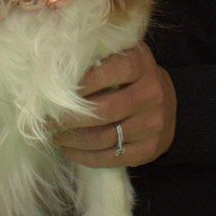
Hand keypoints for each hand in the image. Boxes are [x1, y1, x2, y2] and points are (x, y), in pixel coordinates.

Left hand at [53, 42, 175, 167]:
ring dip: (72, 139)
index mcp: (142, 65)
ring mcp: (152, 124)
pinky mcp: (149, 150)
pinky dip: (83, 156)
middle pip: (103, 110)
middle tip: (46, 119)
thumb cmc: (134, 77)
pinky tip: (68, 149)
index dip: (81, 83)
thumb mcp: (124, 57)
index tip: (56, 91)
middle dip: (68, 117)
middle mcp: (150, 94)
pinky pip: (110, 158)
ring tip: (53, 134)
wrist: (169, 104)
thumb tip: (59, 68)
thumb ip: (99, 58)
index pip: (110, 72)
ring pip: (103, 138)